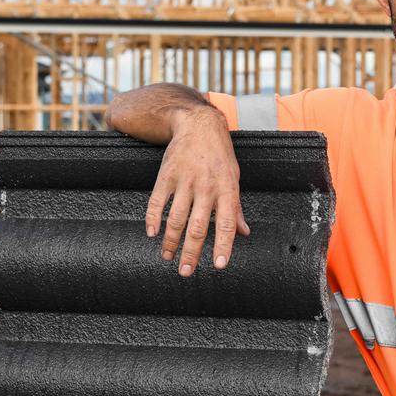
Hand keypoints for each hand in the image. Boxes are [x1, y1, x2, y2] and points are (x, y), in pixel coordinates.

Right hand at [146, 105, 249, 275]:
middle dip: (191, 252)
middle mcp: (206, 187)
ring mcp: (185, 181)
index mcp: (226, 189)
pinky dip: (153, 218)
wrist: (198, 124)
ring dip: (171, 241)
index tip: (219, 265)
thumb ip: (236, 207)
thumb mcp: (234, 178)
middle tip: (186, 271)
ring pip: (176, 218)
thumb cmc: (219, 154)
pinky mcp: (167, 175)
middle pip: (198, 226)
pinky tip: (152, 233)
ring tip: (168, 257)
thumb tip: (244, 232)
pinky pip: (157, 201)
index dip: (223, 245)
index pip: (227, 223)